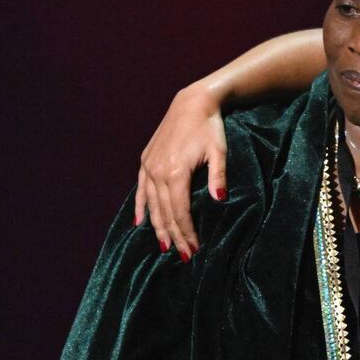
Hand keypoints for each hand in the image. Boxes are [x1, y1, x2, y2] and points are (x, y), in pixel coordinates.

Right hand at [134, 84, 227, 257]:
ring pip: (152, 205)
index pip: (180, 211)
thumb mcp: (219, 151)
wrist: (192, 103)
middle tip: (184, 256)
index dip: (187, 232)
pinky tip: (140, 223)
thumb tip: (219, 199)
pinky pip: (141, 189)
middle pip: (165, 213)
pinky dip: (141, 207)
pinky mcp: (146, 160)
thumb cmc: (210, 127)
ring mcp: (149, 166)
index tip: (194, 249)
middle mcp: (158, 171)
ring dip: (158, 228)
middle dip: (175, 236)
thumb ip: (218, 176)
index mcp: (176, 172)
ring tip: (166, 247)